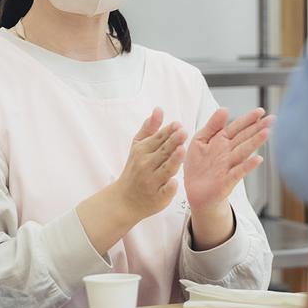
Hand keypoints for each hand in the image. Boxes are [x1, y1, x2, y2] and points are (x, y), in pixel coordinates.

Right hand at [113, 107, 187, 221]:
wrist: (125, 199)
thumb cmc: (135, 169)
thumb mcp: (138, 146)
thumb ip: (150, 128)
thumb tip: (158, 109)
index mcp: (142, 150)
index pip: (158, 139)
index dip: (168, 131)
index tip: (178, 124)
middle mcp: (146, 165)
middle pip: (163, 152)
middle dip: (173, 142)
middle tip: (183, 132)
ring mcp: (152, 182)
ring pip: (165, 170)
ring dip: (173, 160)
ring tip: (181, 150)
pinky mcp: (158, 197)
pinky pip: (165, 191)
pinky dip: (169, 187)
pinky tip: (174, 182)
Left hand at [184, 108, 273, 212]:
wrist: (195, 192)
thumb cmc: (198, 166)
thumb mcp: (200, 140)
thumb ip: (212, 125)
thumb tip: (225, 108)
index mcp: (221, 141)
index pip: (237, 127)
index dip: (248, 119)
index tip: (261, 111)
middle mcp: (228, 152)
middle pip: (245, 137)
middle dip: (258, 127)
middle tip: (273, 119)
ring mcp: (229, 165)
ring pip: (244, 151)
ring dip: (255, 142)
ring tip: (267, 132)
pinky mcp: (227, 180)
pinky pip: (238, 171)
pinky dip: (248, 165)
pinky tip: (258, 159)